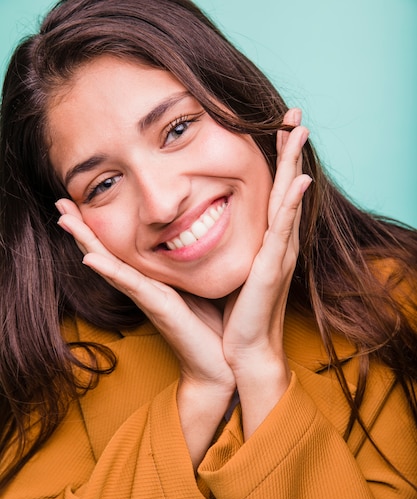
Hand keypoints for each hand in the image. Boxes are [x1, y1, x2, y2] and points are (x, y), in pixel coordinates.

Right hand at [56, 205, 234, 467]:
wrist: (223, 364)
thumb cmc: (215, 326)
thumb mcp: (204, 285)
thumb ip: (196, 265)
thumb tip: (205, 234)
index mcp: (155, 280)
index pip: (123, 249)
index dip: (102, 226)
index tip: (81, 199)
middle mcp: (145, 288)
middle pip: (107, 253)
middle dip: (83, 228)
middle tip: (60, 200)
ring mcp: (148, 298)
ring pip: (110, 264)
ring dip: (86, 241)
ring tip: (64, 218)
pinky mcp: (158, 308)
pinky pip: (131, 285)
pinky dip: (110, 270)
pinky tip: (89, 257)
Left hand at [222, 108, 311, 436]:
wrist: (241, 353)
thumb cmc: (235, 316)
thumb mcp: (229, 274)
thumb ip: (225, 249)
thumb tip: (205, 228)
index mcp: (265, 244)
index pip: (272, 193)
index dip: (276, 161)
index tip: (275, 128)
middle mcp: (277, 245)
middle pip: (286, 188)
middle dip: (290, 150)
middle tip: (295, 114)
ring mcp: (278, 256)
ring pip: (287, 200)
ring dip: (294, 164)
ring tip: (299, 130)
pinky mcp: (271, 270)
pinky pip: (282, 231)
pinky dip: (290, 205)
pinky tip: (299, 181)